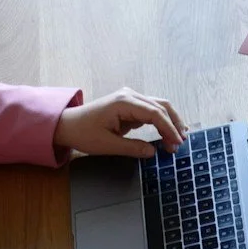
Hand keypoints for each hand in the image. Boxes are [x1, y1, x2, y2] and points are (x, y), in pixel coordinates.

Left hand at [55, 88, 186, 155]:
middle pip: (161, 106)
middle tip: (181, 143)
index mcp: (124, 102)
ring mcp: (130, 98)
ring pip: (159, 106)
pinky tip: (168, 132)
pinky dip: (162, 121)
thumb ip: (132, 148)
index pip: (155, 113)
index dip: (169, 128)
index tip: (177, 143)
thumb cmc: (83, 133)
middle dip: (174, 124)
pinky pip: (151, 110)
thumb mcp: (107, 145)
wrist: (67, 124)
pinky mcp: (130, 104)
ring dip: (170, 121)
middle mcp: (130, 96)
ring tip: (179, 138)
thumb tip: (153, 152)